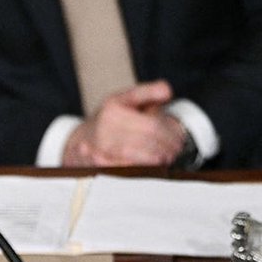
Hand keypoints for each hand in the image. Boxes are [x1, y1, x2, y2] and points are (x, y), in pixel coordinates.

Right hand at [62, 80, 185, 167]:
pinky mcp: (100, 167)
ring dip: (159, 159)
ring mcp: (101, 150)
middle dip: (167, 146)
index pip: (151, 125)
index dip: (169, 133)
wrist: (82, 139)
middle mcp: (105, 130)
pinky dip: (145, 168)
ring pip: (140, 158)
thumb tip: (167, 92)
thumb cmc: (108, 119)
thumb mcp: (125, 99)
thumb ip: (148, 92)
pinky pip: (130, 170)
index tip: (178, 137)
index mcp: (113, 110)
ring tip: (168, 157)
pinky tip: (153, 165)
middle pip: (148, 141)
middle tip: (176, 149)